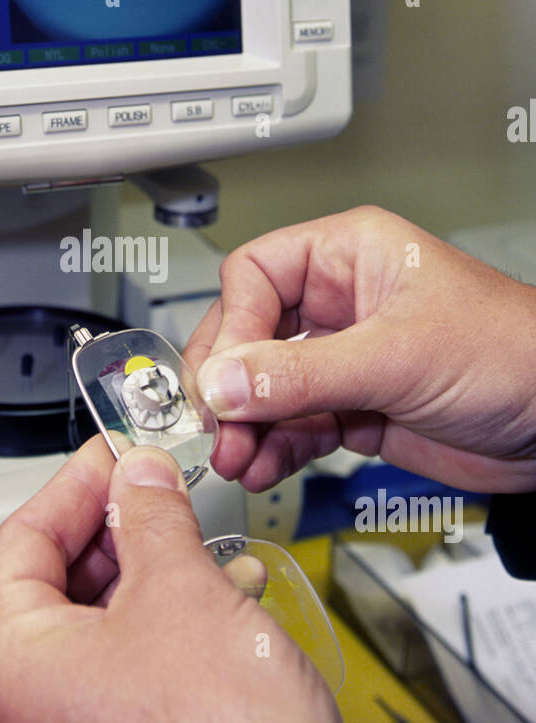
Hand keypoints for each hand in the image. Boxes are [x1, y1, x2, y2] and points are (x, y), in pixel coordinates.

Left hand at [0, 436, 417, 722]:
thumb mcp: (183, 591)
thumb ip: (152, 517)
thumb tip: (140, 480)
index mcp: (2, 667)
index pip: (21, 540)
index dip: (77, 485)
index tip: (116, 455)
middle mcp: (13, 719)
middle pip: (50, 588)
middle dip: (116, 534)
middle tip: (159, 493)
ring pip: (89, 634)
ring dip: (146, 582)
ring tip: (201, 550)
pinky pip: (114, 679)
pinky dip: (156, 635)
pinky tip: (213, 609)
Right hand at [184, 206, 535, 493]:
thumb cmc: (514, 352)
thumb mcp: (398, 357)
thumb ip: (303, 373)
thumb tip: (224, 382)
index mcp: (349, 256)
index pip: (255, 276)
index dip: (233, 326)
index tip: (225, 380)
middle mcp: (340, 303)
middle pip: (250, 334)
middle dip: (231, 383)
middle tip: (217, 425)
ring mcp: (345, 358)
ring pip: (267, 388)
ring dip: (246, 425)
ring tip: (237, 458)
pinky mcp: (356, 409)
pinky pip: (294, 425)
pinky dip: (274, 449)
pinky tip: (263, 466)